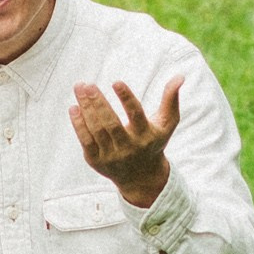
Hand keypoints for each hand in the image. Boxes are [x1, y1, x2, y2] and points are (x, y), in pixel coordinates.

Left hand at [69, 76, 180, 206]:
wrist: (141, 177)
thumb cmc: (153, 141)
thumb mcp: (166, 123)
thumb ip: (171, 99)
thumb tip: (179, 76)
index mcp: (146, 136)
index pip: (136, 115)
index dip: (126, 98)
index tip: (116, 82)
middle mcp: (128, 147)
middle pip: (111, 124)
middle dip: (98, 103)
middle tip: (88, 84)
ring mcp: (111, 156)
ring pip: (96, 130)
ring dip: (86, 108)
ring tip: (79, 88)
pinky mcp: (96, 161)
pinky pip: (86, 141)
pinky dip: (79, 125)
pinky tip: (74, 108)